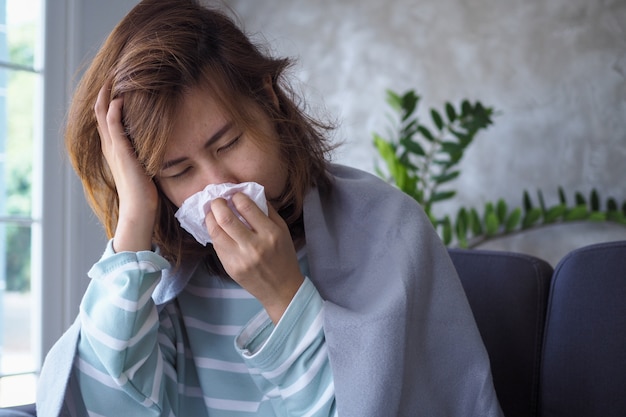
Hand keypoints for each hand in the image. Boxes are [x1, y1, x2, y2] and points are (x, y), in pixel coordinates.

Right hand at [95, 84, 157, 251]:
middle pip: (99, 111)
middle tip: (111, 71)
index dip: (107, 99)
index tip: (115, 82)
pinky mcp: (121, 153)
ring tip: (112, 76)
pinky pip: (113, 126)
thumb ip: (144, 152)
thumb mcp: (143, 164)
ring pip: (102, 114)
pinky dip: (114, 111)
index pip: (105, 117)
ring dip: (106, 94)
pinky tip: (119, 98)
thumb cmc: (145, 191)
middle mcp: (109, 146)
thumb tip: (157, 142)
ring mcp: (113, 149)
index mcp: (113, 148)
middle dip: (103, 91)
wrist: (139, 209)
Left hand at [205, 193, 304, 322]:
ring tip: (212, 212)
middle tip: (217, 200)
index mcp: (270, 233)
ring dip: (210, 218)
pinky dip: (214, 233)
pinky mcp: (231, 268)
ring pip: (216, 232)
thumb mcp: (283, 230)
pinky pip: (217, 246)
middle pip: (226, 218)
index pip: (247, 207)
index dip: (236, 196)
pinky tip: (216, 228)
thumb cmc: (284, 256)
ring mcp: (240, 259)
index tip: (234, 194)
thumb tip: (248, 193)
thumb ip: (267, 211)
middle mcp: (254, 246)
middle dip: (217, 203)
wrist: (282, 289)